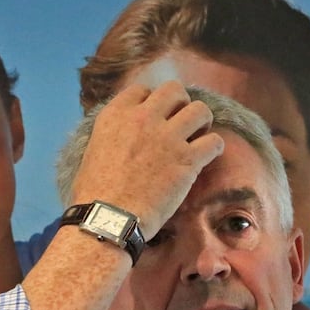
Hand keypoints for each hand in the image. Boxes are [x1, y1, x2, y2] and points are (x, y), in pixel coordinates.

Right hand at [70, 81, 223, 236]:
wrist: (108, 219)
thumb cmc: (95, 194)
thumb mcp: (95, 149)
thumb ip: (114, 134)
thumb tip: (127, 136)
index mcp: (116, 115)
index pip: (142, 90)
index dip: (152, 102)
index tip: (156, 118)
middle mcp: (143, 118)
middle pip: (174, 90)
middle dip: (181, 104)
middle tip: (181, 124)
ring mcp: (167, 137)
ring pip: (200, 109)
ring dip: (202, 122)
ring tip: (197, 137)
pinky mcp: (186, 160)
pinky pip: (214, 141)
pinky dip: (214, 147)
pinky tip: (207, 157)